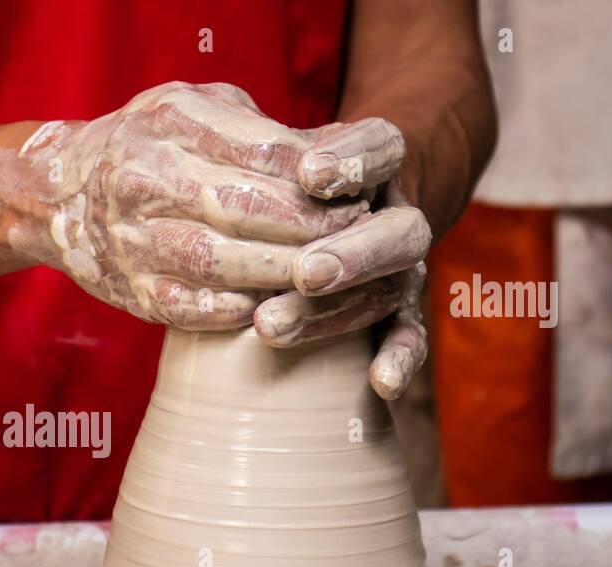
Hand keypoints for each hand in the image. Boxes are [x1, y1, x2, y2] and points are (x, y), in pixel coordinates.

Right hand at [0, 81, 413, 332]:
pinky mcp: (134, 292)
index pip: (264, 154)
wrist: (57, 196)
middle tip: (358, 241)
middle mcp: (146, 180)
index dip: (319, 180)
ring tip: (327, 276)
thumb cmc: (146, 145)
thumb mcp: (195, 110)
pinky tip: (275, 306)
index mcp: (170, 124)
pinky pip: (196, 309)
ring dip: (286, 276)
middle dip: (314, 230)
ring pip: (226, 265)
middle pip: (250, 211)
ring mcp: (135, 241)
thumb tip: (338, 154)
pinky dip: (242, 311)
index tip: (359, 194)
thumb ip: (259, 130)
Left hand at [253, 167, 430, 399]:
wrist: (340, 208)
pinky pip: (406, 338)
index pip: (383, 148)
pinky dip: (398, 360)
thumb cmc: (290, 177)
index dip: (354, 159)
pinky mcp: (398, 314)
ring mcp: (399, 269)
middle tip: (304, 273)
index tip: (310, 174)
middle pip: (399, 231)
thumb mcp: (278, 152)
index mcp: (378, 166)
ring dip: (334, 311)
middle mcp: (397, 217)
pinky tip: (381, 382)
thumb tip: (205, 138)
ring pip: (386, 289)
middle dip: (351, 254)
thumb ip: (260, 146)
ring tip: (272, 325)